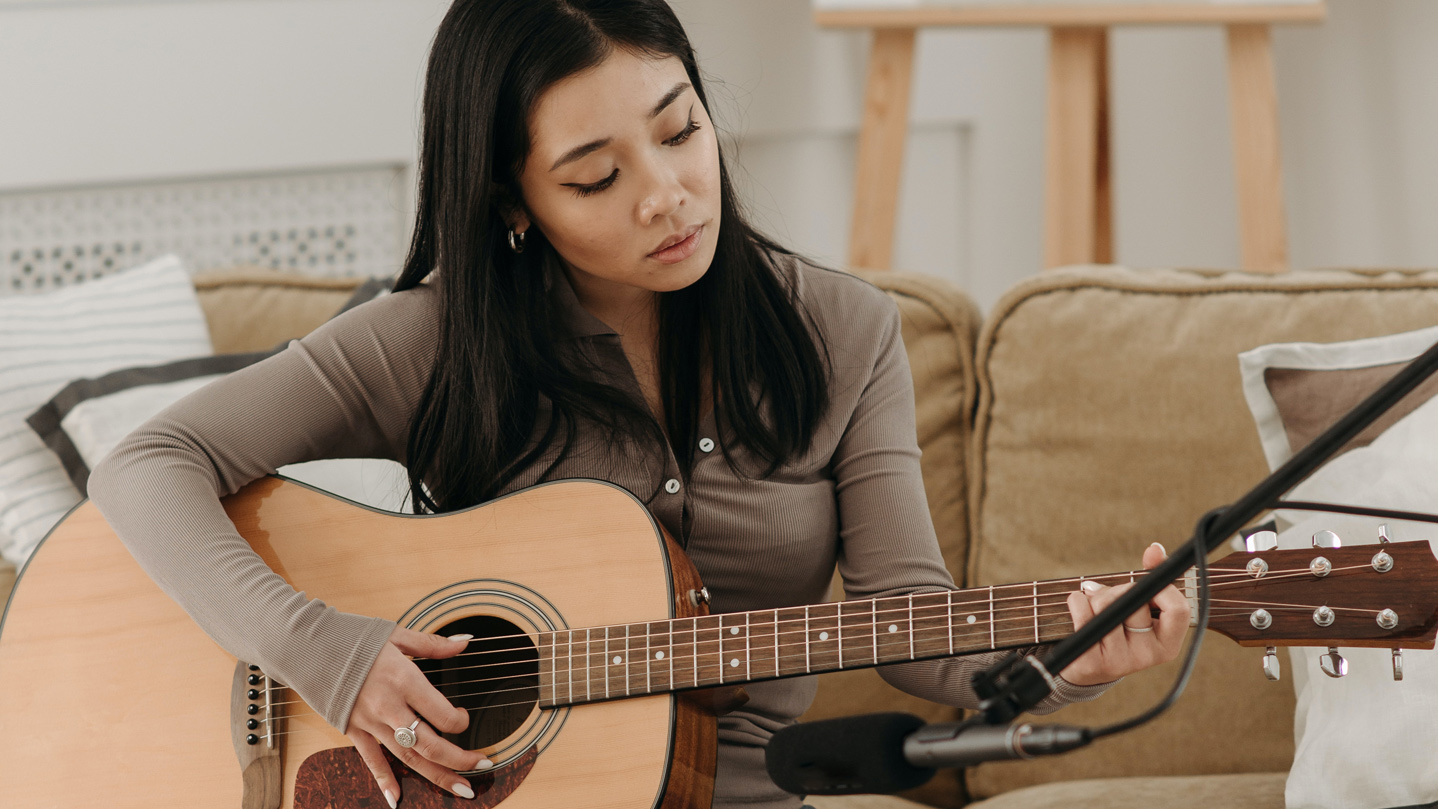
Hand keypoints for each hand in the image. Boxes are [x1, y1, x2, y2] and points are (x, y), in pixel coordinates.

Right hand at [346, 627, 491, 805]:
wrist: (307, 647)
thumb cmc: (353, 638)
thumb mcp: (397, 635)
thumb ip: (433, 644)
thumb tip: (464, 641)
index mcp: (404, 679)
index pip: (442, 714)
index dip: (461, 721)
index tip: (464, 718)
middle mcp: (389, 706)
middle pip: (430, 744)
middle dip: (460, 760)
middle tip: (481, 767)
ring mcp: (370, 722)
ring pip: (408, 757)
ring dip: (436, 775)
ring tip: (460, 789)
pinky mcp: (353, 730)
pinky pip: (371, 760)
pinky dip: (384, 781)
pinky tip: (396, 799)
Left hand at [1058, 542, 1190, 687]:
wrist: (1089, 666)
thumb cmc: (1120, 629)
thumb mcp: (1140, 607)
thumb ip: (1151, 578)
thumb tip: (1155, 549)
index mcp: (1168, 644)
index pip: (1179, 609)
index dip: (1162, 588)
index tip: (1146, 582)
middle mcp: (1148, 656)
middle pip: (1135, 601)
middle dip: (1118, 588)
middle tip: (1109, 594)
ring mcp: (1120, 661)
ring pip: (1106, 606)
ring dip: (1094, 596)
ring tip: (1093, 606)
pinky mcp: (1091, 661)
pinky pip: (1082, 614)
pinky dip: (1077, 602)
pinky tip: (1079, 611)